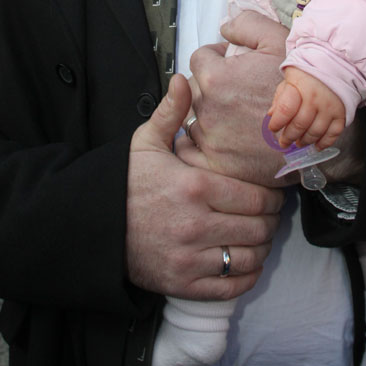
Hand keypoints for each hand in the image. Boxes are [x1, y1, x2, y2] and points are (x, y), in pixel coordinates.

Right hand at [126, 73, 282, 298]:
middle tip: (269, 214)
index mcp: (194, 187)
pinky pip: (233, 286)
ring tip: (258, 235)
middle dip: (270, 221)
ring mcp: (191, 258)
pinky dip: (247, 275)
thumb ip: (171, 112)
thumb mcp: (145, 143)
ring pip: (251, 257)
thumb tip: (183, 80)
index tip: (271, 194)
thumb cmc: (125, 183)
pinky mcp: (184, 284)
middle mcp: (196, 225)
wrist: (94, 228)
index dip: (271, 197)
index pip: (256, 197)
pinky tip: (244, 260)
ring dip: (261, 247)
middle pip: (259, 227)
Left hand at [179, 11, 294, 185]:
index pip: (200, 58)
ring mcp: (209, 138)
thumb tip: (224, 27)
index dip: (217, 56)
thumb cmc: (297, 87)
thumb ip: (247, 25)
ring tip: (238, 114)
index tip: (231, 63)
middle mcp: (207, 109)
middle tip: (239, 89)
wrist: (315, 132)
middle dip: (212, 84)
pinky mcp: (214, 163)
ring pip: (195, 117)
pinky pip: (194, 148)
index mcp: (216, 78)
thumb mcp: (278, 41)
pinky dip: (204, 142)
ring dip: (210, 113)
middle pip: (196, 88)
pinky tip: (226, 136)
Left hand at [269, 65, 344, 149]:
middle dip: (289, 137)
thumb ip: (280, 96)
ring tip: (298, 142)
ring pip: (315, 132)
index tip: (273, 128)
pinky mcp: (341, 114)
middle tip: (283, 142)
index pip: (285, 110)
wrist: (337, 65)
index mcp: (301, 86)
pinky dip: (324, 143)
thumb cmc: (309, 73)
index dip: (277, 123)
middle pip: (300, 125)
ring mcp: (330, 107)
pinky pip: (333, 134)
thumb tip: (271, 115)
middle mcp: (316, 98)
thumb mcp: (291, 78)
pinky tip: (315, 145)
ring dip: (304, 141)